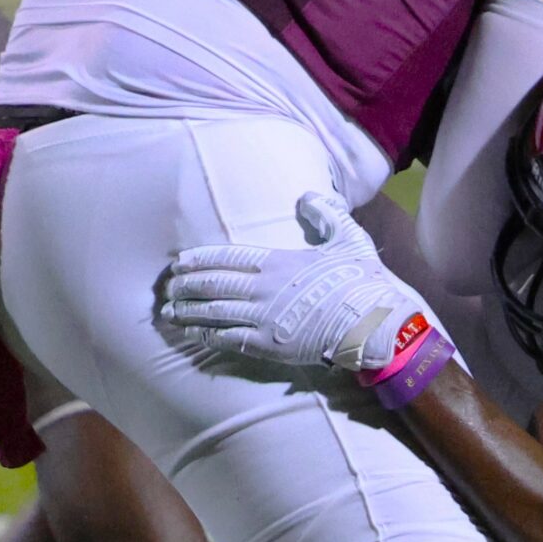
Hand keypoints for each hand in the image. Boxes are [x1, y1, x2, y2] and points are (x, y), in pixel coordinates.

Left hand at [161, 193, 440, 379]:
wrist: (374, 323)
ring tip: (170, 312)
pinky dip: (206, 335)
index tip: (179, 262)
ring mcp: (263, 318)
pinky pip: (227, 338)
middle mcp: (263, 288)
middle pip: (212, 284)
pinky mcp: (268, 346)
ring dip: (188, 311)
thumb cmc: (362, 282)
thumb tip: (309, 195)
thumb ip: (326, 215)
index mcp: (278, 261)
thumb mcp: (349, 238)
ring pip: (213, 312)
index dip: (199, 259)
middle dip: (185, 285)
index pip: (227, 257)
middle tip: (168, 287)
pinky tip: (194, 334)